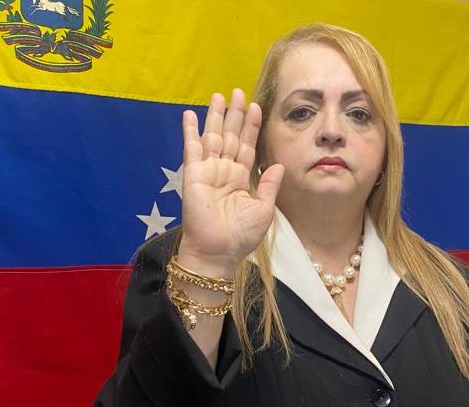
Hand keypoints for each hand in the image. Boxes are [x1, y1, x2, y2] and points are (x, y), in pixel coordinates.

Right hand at [177, 89, 283, 275]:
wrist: (219, 252)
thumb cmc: (241, 236)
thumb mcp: (263, 209)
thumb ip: (270, 185)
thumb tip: (277, 164)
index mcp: (241, 178)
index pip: (247, 145)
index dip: (251, 126)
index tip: (256, 106)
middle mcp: (224, 170)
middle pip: (230, 135)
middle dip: (234, 114)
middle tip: (238, 91)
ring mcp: (208, 171)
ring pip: (213, 137)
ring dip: (215, 116)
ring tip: (219, 96)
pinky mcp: (193, 175)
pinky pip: (192, 149)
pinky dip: (191, 131)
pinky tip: (191, 115)